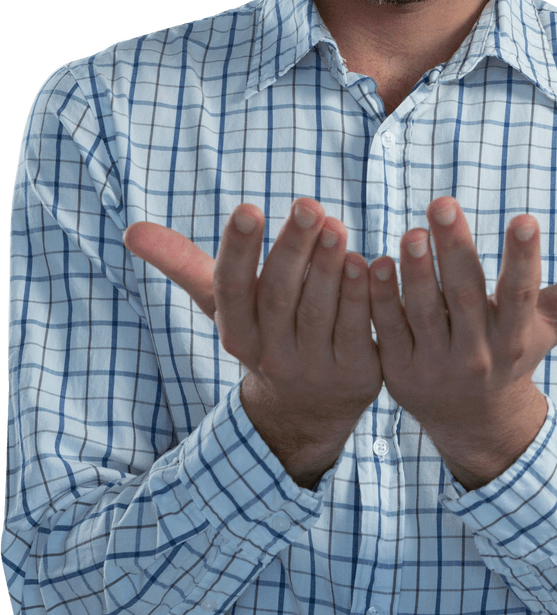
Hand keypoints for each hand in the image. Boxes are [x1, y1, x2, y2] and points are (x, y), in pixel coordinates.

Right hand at [123, 200, 381, 485]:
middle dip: (292, 248)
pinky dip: (364, 296)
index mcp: (237, 334)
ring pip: (320, 312)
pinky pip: (360, 329)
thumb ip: (182, 263)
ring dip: (329, 267)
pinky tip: (368, 261)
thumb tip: (130, 230)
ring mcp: (315, 367)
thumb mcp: (224, 305)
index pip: (231, 290)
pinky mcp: (357, 373)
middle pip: (279, 297)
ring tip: (335, 225)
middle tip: (308, 205)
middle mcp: (271, 355)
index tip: (247, 207)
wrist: (308, 409)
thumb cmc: (265, 330)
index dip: (239, 251)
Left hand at [369, 197, 556, 489]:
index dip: (524, 258)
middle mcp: (476, 352)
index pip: (520, 293)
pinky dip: (378, 297)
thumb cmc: (518, 350)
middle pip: (463, 295)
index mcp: (515, 335)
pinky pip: (385, 327)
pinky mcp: (396, 368)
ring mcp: (433, 362)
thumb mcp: (555, 321)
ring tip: (410, 232)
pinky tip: (371, 262)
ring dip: (413, 271)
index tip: (525, 219)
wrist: (474, 419)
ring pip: (420, 311)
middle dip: (454, 248)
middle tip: (442, 203)